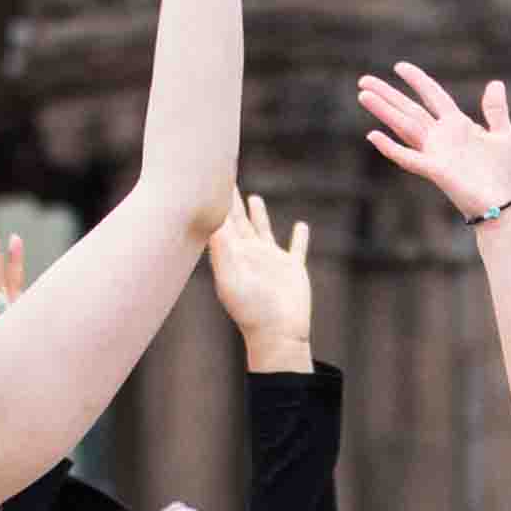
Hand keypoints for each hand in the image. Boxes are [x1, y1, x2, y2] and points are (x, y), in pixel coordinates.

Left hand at [206, 193, 315, 360]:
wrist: (277, 334)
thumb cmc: (250, 311)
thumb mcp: (230, 277)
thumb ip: (221, 248)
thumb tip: (212, 219)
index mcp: (232, 254)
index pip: (222, 220)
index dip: (217, 201)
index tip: (209, 178)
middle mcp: (250, 254)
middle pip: (238, 220)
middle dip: (232, 200)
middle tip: (225, 176)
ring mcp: (271, 261)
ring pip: (263, 230)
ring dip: (259, 214)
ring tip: (254, 198)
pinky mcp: (293, 270)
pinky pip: (297, 249)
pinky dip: (300, 238)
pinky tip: (302, 226)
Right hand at [355, 64, 510, 216]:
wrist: (507, 206)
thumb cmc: (507, 175)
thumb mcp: (504, 135)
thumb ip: (496, 110)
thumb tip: (494, 82)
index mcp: (459, 126)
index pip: (433, 96)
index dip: (417, 80)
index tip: (399, 66)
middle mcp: (443, 137)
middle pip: (410, 110)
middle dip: (388, 94)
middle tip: (363, 80)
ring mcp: (437, 154)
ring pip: (404, 127)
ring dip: (384, 111)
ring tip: (363, 95)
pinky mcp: (436, 171)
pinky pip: (409, 158)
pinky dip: (391, 148)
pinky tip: (372, 135)